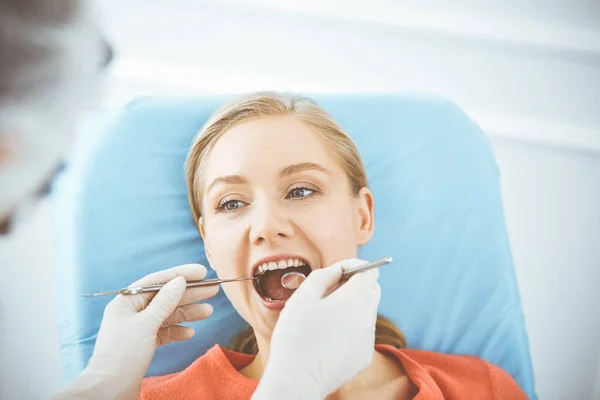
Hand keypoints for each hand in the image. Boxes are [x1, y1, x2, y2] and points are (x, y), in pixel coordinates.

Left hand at [55, 264, 217, 399]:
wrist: (108, 391)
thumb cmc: (122, 355)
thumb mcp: (146, 325)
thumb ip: (164, 302)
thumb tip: (179, 281)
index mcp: (126, 301)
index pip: (156, 280)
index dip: (180, 274)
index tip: (202, 272)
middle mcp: (132, 312)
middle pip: (165, 297)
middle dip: (189, 293)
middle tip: (213, 289)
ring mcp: (139, 328)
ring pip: (168, 315)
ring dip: (188, 313)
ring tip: (209, 311)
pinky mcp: (145, 344)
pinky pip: (165, 332)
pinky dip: (178, 331)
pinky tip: (190, 333)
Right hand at [254, 259, 380, 399]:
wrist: (298, 379)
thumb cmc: (297, 334)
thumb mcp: (304, 296)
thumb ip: (325, 275)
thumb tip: (338, 269)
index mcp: (356, 298)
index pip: (371, 271)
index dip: (354, 266)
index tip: (337, 271)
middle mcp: (368, 317)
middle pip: (372, 290)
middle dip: (356, 285)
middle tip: (330, 291)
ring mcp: (368, 339)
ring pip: (366, 313)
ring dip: (352, 308)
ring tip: (324, 317)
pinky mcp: (363, 356)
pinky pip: (361, 334)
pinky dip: (350, 329)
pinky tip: (328, 337)